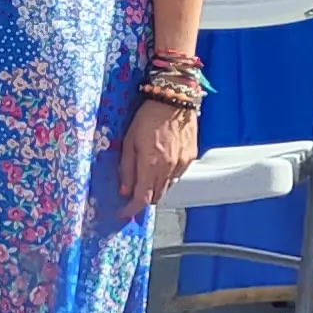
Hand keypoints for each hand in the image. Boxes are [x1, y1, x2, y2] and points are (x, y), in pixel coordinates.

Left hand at [116, 97, 198, 217]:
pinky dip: (167, 177)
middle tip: (132, 194)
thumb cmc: (148, 117)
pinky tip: (161, 165)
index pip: (142, 198)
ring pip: (167, 188)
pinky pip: (177, 176)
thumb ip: (127, 168)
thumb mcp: (129, 141)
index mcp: (151, 164)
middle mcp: (169, 168)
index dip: (131, 209)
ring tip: (146, 177)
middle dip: (143, 199)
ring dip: (155, 188)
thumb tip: (125, 190)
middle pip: (156, 197)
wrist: (175, 100)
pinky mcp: (190, 158)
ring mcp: (182, 164)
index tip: (123, 212)